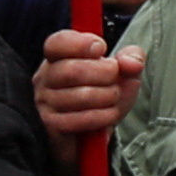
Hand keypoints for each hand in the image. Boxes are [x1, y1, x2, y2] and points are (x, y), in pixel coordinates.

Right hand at [35, 27, 140, 141]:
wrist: (94, 132)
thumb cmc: (104, 93)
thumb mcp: (123, 71)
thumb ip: (131, 58)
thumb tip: (131, 63)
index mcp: (59, 56)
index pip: (57, 43)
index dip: (80, 43)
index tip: (101, 49)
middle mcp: (45, 78)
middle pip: (71, 70)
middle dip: (104, 73)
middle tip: (115, 78)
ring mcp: (44, 103)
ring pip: (79, 96)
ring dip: (107, 96)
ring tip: (113, 97)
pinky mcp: (50, 126)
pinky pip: (78, 120)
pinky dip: (102, 116)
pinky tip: (109, 114)